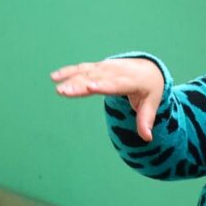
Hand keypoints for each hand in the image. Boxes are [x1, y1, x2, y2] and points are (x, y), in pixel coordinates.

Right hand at [51, 57, 166, 141]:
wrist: (147, 69)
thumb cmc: (149, 89)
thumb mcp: (151, 103)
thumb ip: (146, 120)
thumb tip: (147, 138)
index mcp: (131, 80)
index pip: (115, 84)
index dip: (103, 85)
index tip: (90, 87)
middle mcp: (116, 72)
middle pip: (96, 78)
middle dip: (80, 84)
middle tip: (64, 91)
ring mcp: (105, 67)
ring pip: (86, 73)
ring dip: (71, 80)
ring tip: (57, 89)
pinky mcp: (97, 67)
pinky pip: (82, 68)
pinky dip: (68, 71)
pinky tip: (54, 77)